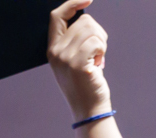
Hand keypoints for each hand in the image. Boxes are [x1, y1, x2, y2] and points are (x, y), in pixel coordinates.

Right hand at [48, 0, 109, 120]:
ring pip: (91, 29)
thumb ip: (74, 40)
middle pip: (82, 21)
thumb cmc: (85, 83)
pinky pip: (97, 42)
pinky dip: (102, 51)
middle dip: (97, 32)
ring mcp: (65, 58)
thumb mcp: (73, 59)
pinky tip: (99, 65)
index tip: (87, 0)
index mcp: (52, 49)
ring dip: (101, 42)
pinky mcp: (78, 64)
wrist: (88, 109)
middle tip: (98, 52)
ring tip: (97, 60)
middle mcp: (55, 52)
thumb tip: (85, 17)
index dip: (72, 3)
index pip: (57, 16)